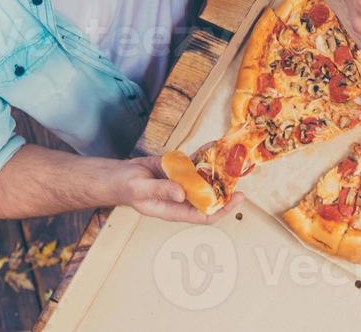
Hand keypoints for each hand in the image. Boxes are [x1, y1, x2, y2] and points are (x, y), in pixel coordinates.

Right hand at [112, 156, 242, 223]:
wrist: (120, 175)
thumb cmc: (127, 187)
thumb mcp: (141, 189)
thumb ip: (161, 191)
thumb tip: (182, 194)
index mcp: (175, 210)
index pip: (204, 215)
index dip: (223, 209)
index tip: (237, 199)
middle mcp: (183, 198)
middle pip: (211, 198)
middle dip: (227, 188)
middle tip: (240, 173)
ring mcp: (183, 184)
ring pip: (206, 180)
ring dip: (219, 171)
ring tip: (233, 158)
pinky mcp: (180, 170)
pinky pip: (196, 164)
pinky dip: (205, 156)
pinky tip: (214, 146)